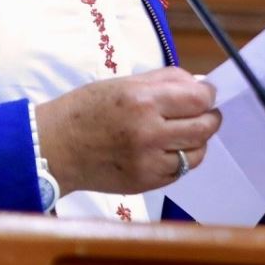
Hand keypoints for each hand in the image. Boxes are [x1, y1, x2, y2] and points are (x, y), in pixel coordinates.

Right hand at [35, 68, 221, 195]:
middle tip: (203, 113)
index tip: (205, 94)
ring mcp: (149, 161)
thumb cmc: (85, 110)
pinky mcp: (146, 182)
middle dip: (209, 117)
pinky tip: (165, 150)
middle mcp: (149, 132)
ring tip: (182, 132)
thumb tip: (199, 85)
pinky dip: (179, 159)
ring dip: (196, 141)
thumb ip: (164, 81)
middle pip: (204, 127)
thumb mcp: (123, 83)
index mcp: (142, 101)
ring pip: (197, 153)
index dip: (208, 95)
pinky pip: (179, 171)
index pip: (198, 99)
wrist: (54, 148)